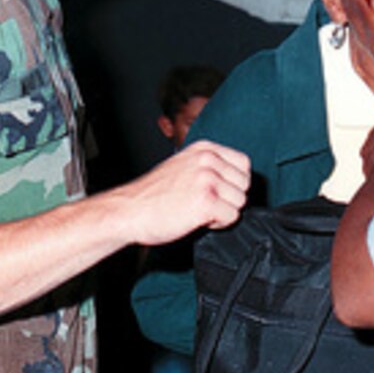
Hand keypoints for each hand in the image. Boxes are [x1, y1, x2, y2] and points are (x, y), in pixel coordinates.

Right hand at [125, 140, 249, 245]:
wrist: (128, 211)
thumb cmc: (152, 194)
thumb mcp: (183, 165)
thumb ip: (209, 166)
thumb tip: (234, 178)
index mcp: (204, 149)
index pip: (243, 163)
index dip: (234, 182)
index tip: (220, 191)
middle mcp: (208, 160)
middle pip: (244, 183)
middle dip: (229, 197)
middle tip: (206, 203)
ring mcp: (208, 179)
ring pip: (240, 201)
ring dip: (223, 211)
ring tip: (199, 211)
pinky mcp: (206, 201)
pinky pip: (232, 216)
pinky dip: (218, 223)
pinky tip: (198, 219)